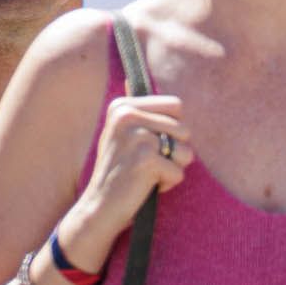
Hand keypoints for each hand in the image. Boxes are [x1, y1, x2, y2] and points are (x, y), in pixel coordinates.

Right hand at [68, 93, 194, 259]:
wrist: (99, 207)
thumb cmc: (118, 171)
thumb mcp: (122, 134)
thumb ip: (136, 109)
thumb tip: (131, 77)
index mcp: (122, 105)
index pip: (177, 106)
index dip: (172, 131)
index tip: (148, 145)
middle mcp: (127, 115)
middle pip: (185, 129)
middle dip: (174, 152)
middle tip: (146, 164)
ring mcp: (137, 136)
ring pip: (187, 151)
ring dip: (172, 169)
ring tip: (146, 174)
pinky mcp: (146, 159)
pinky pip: (179, 173)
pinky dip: (167, 184)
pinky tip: (144, 187)